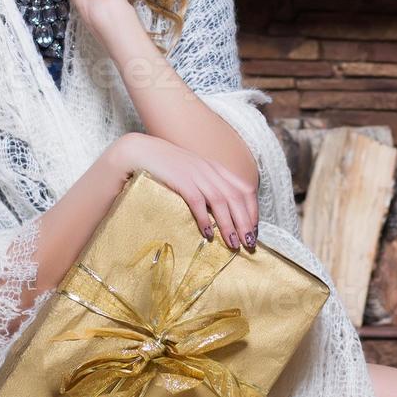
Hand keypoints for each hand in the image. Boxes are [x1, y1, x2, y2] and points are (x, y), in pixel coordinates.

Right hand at [110, 132, 258, 253]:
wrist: (142, 152)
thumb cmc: (168, 167)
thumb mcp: (194, 173)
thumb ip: (209, 185)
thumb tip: (222, 212)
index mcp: (216, 168)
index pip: (244, 188)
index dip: (253, 210)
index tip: (254, 229)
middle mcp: (210, 170)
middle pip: (236, 197)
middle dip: (246, 222)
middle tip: (249, 243)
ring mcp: (196, 174)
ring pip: (221, 201)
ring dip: (229, 225)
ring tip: (233, 244)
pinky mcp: (181, 180)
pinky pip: (198, 202)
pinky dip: (205, 219)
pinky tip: (207, 234)